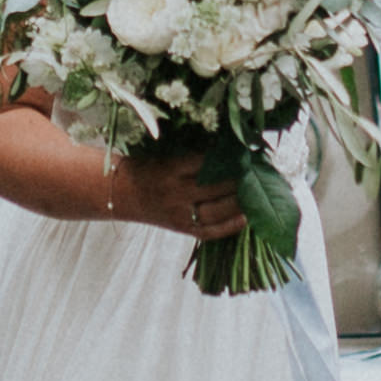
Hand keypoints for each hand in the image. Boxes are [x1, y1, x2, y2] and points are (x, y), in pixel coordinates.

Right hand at [108, 149, 247, 241]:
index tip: (248, 152)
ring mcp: (179, 214)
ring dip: (241, 201)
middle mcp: (176, 193)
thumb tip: (231, 148)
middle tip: (259, 170)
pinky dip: (230, 226)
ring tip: (257, 192)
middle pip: (217, 187)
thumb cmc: (146, 167)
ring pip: (218, 211)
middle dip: (241, 179)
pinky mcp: (181, 229)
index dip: (231, 158)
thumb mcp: (166, 153)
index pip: (208, 163)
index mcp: (171, 168)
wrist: (120, 193)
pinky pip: (210, 232)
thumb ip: (195, 152)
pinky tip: (246, 217)